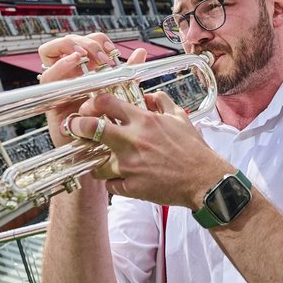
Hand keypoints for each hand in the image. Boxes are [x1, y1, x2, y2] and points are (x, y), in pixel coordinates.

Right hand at [37, 34, 146, 147]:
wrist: (102, 158)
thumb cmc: (111, 129)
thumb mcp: (123, 97)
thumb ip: (128, 74)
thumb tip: (141, 52)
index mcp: (87, 71)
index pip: (85, 42)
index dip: (96, 40)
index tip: (112, 50)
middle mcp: (70, 75)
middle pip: (68, 43)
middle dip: (85, 42)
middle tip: (103, 55)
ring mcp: (58, 86)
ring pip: (51, 52)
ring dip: (70, 46)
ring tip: (86, 54)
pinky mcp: (50, 100)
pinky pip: (48, 76)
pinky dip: (60, 65)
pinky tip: (75, 61)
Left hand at [68, 90, 228, 208]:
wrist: (205, 180)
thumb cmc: (193, 150)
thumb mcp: (180, 117)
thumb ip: (161, 102)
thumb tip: (148, 95)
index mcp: (144, 121)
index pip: (106, 103)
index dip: (91, 103)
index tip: (89, 109)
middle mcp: (132, 141)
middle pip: (90, 128)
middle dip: (78, 127)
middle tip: (78, 129)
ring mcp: (129, 166)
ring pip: (95, 164)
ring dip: (97, 162)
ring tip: (104, 162)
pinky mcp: (131, 187)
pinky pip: (110, 185)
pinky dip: (114, 182)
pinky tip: (123, 179)